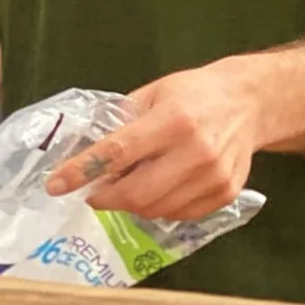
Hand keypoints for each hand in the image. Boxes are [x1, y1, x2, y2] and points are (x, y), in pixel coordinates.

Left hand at [46, 61, 263, 221]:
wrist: (249, 104)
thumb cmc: (193, 92)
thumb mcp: (153, 91)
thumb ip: (124, 120)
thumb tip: (91, 149)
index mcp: (171, 120)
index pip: (118, 152)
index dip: (83, 170)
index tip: (56, 184)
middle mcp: (195, 152)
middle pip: (138, 192)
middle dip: (105, 197)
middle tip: (91, 193)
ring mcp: (213, 177)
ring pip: (158, 208)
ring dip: (130, 204)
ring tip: (122, 190)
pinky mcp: (226, 194)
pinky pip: (180, 214)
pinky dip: (157, 208)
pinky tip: (152, 192)